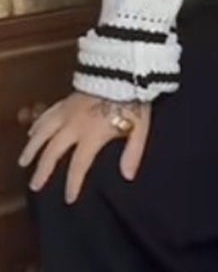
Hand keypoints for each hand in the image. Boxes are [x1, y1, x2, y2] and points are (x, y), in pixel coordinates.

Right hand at [17, 93, 150, 202]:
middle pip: (52, 152)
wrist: (123, 71)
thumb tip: (128, 176)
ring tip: (23, 162)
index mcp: (92, 135)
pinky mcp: (65, 100)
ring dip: (31, 149)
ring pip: (42, 133)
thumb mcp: (140, 128)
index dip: (73, 184)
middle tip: (35, 185)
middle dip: (43, 171)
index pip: (79, 165)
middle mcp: (73, 126)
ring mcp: (66, 112)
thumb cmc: (135, 101)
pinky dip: (36, 125)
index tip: (69, 199)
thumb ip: (133, 153)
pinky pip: (45, 115)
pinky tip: (31, 132)